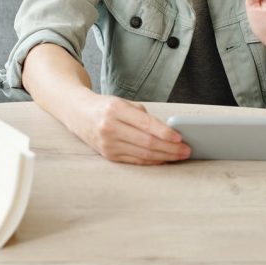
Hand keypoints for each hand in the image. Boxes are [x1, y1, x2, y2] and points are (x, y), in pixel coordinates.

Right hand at [69, 94, 190, 164]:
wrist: (79, 114)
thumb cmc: (106, 107)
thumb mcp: (123, 103)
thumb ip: (143, 116)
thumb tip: (168, 132)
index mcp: (115, 110)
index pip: (146, 124)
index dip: (165, 132)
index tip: (180, 137)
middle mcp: (110, 128)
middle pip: (147, 142)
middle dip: (170, 148)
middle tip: (186, 150)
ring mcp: (108, 144)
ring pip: (143, 154)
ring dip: (164, 157)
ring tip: (179, 156)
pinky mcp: (109, 155)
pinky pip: (135, 160)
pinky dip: (152, 161)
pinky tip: (164, 159)